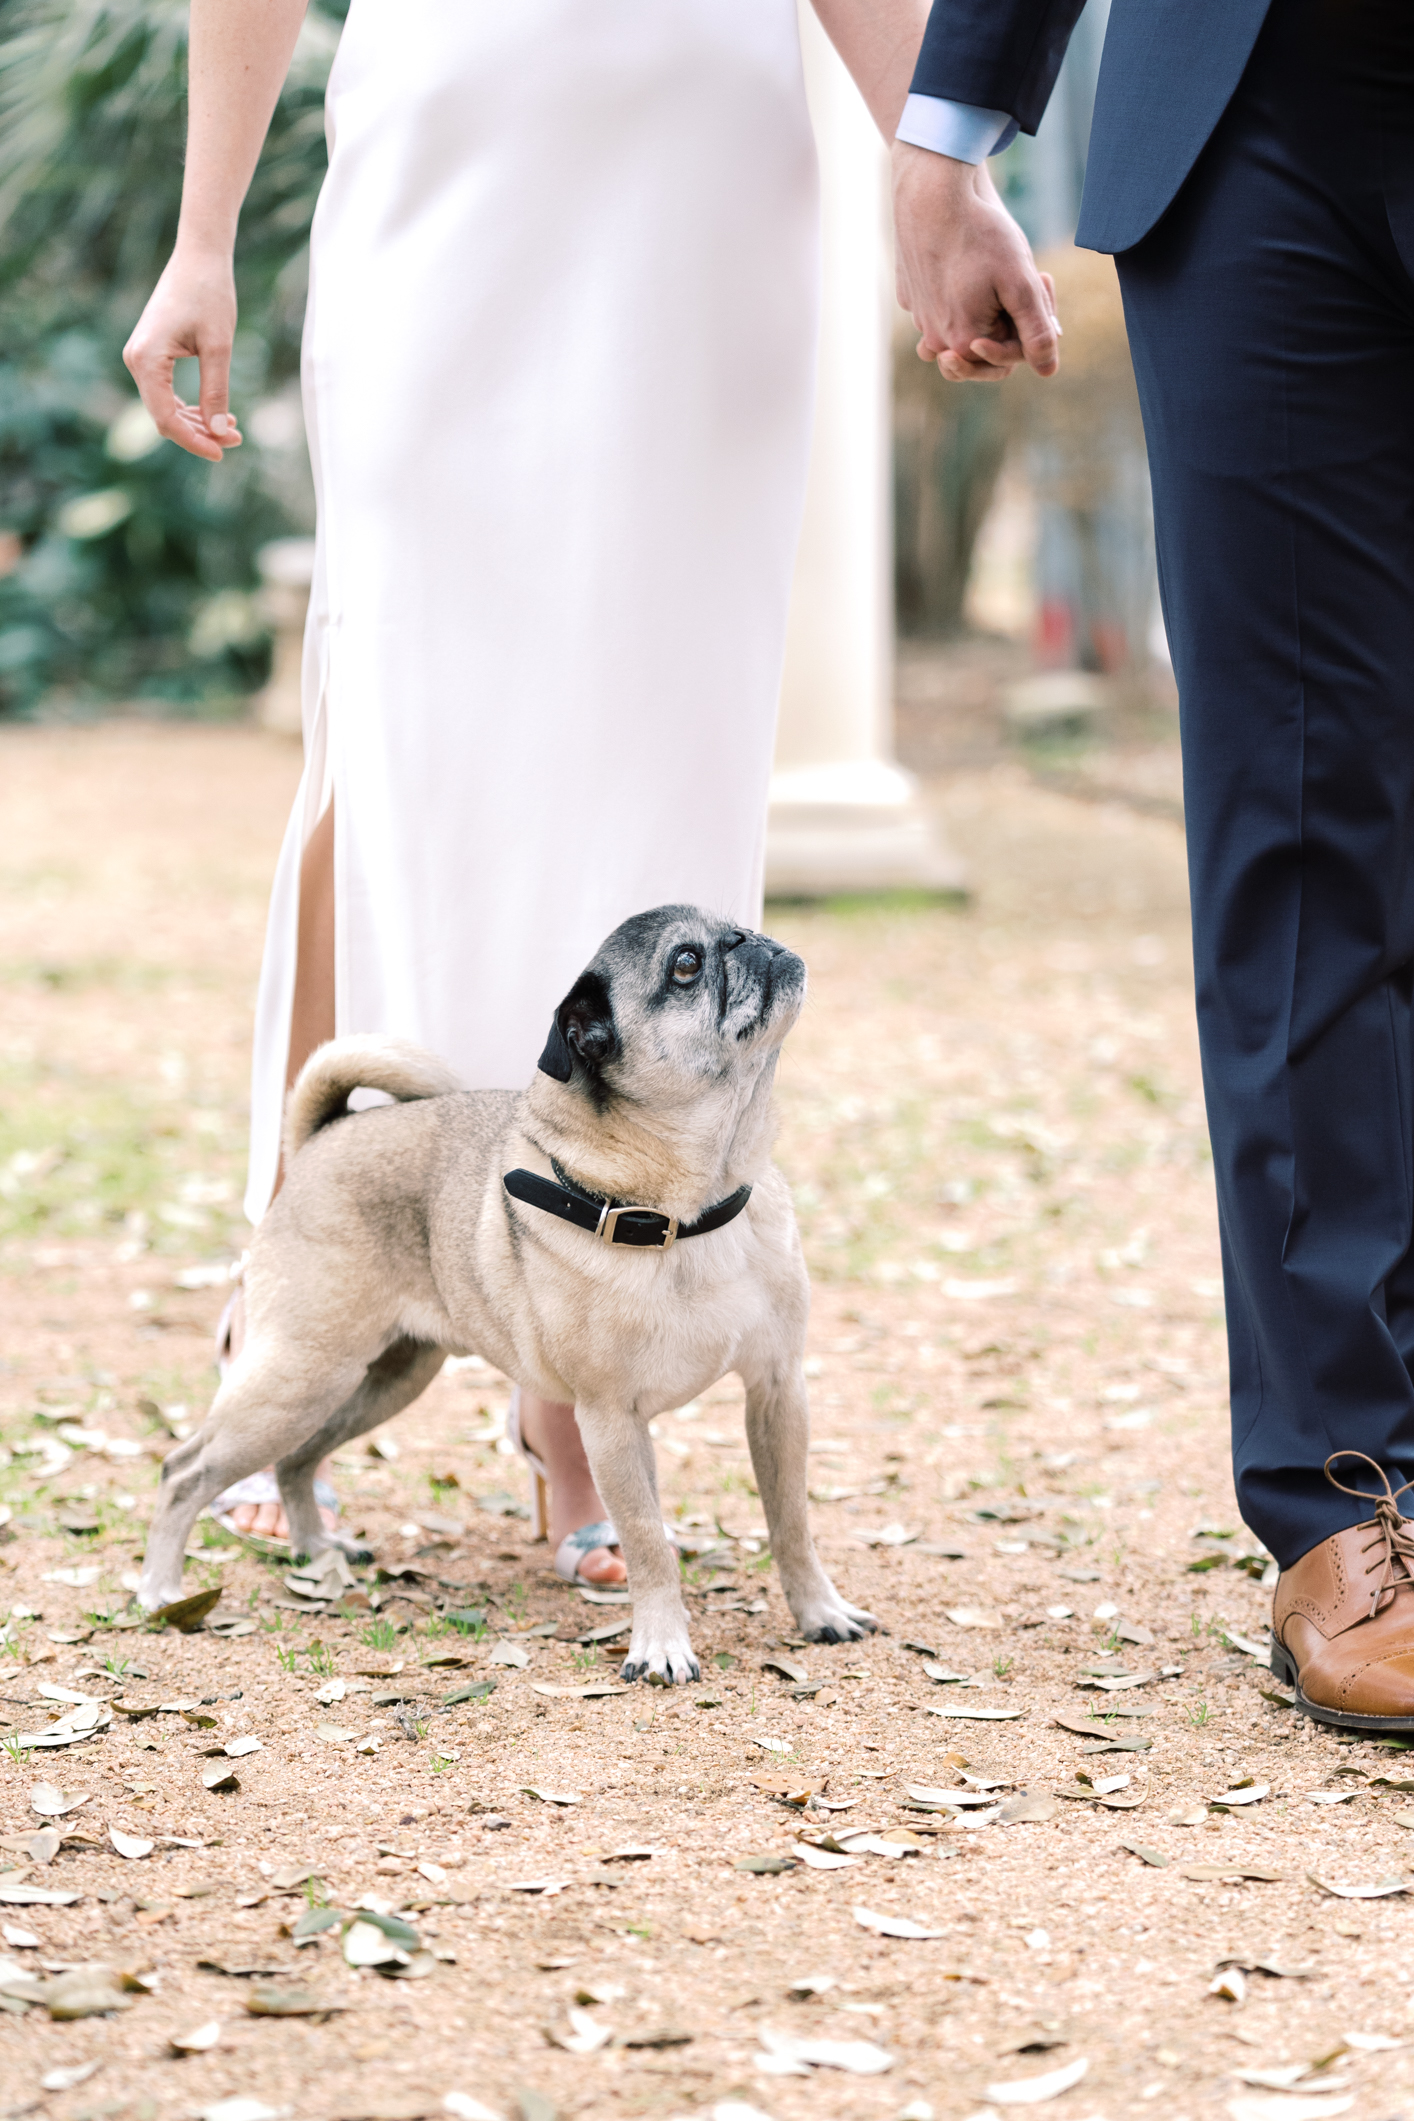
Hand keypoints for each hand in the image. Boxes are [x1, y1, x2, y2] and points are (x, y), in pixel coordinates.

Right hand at [123, 248, 243, 461]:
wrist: (199, 257)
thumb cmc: (210, 295)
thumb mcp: (219, 347)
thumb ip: (216, 391)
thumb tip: (218, 432)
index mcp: (146, 359)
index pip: (166, 418)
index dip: (194, 441)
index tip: (222, 452)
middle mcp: (135, 360)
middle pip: (164, 416)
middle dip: (200, 433)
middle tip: (236, 439)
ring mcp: (141, 357)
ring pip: (167, 407)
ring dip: (198, 423)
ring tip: (233, 429)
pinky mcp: (151, 354)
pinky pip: (168, 393)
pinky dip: (192, 407)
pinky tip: (221, 414)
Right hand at [892, 141, 1059, 381]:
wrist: (932, 192)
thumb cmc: (979, 235)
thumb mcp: (1020, 283)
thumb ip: (1036, 330)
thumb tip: (1048, 371)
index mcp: (961, 344)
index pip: (1009, 357)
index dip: (1034, 323)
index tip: (1042, 278)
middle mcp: (934, 340)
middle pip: (984, 347)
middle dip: (1010, 318)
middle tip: (1029, 276)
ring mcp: (918, 317)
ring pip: (961, 327)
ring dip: (984, 308)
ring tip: (996, 272)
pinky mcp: (908, 294)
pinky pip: (938, 306)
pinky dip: (957, 292)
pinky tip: (967, 260)